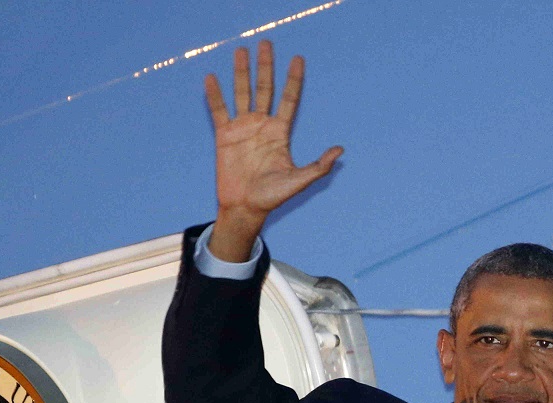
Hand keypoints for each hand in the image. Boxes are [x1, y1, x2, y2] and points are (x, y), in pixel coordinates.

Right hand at [204, 40, 342, 260]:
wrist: (245, 208)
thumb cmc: (272, 196)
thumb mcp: (299, 180)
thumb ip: (318, 166)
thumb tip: (340, 150)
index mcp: (280, 132)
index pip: (288, 99)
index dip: (293, 80)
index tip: (298, 59)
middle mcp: (262, 125)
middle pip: (265, 89)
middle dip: (266, 66)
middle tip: (266, 44)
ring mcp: (243, 128)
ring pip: (242, 93)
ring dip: (241, 73)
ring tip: (241, 51)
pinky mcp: (224, 136)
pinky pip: (219, 111)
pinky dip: (215, 95)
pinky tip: (212, 78)